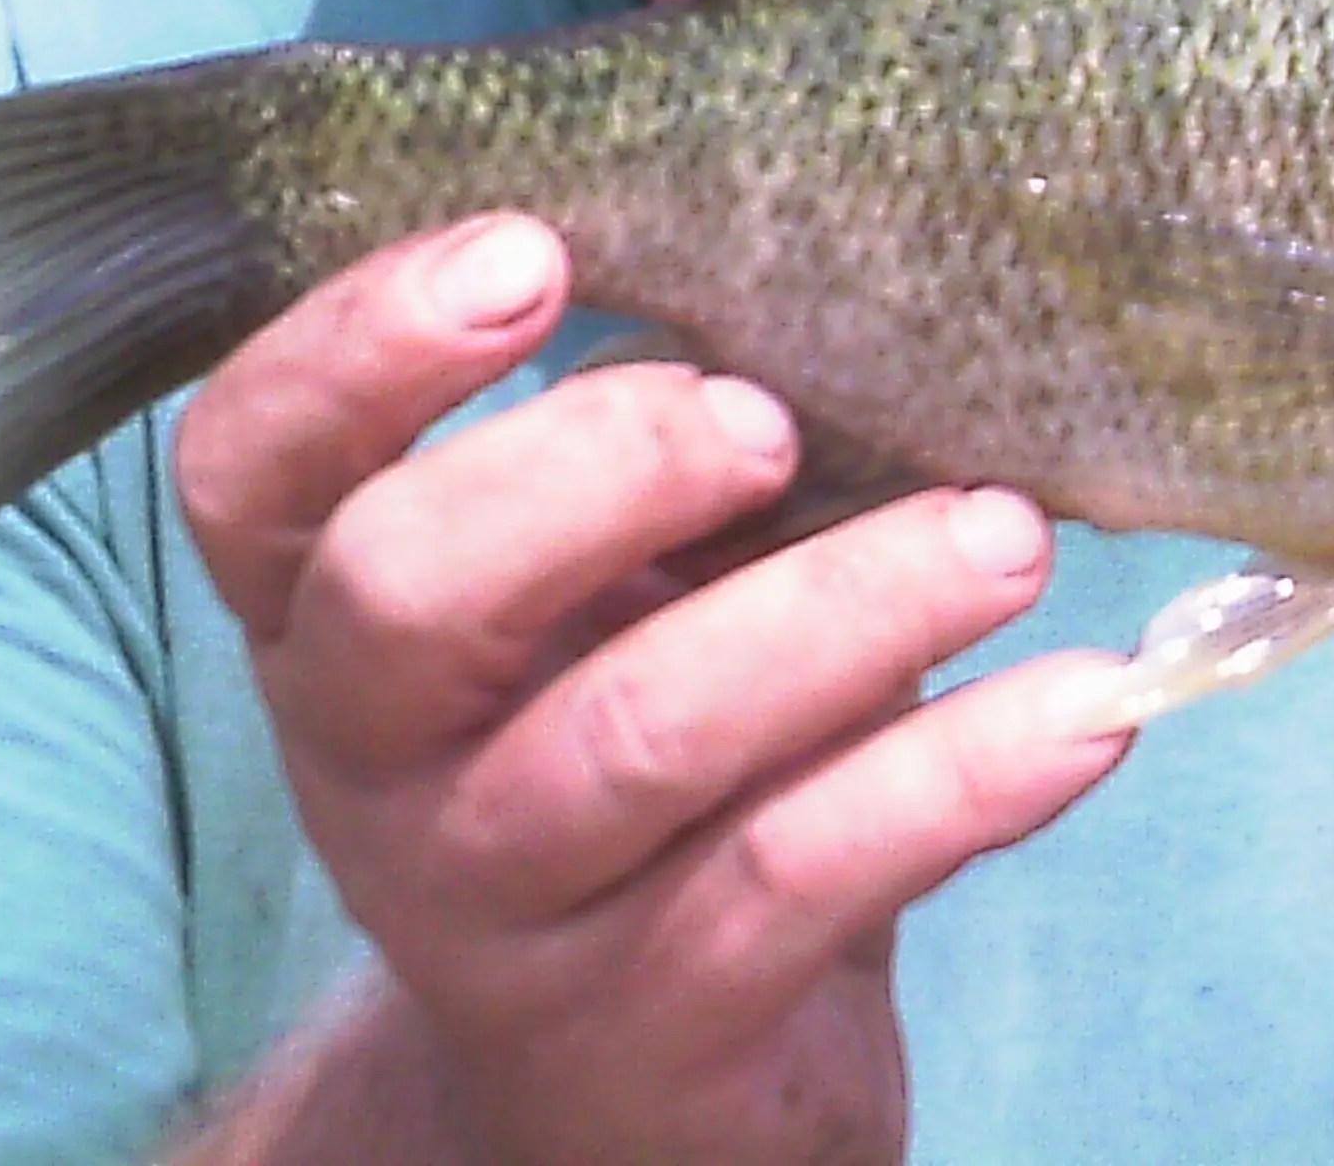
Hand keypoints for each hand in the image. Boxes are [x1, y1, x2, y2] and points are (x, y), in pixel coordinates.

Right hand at [171, 214, 1134, 1165]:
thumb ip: (648, 454)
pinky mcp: (643, 1035)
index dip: (359, 346)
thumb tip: (836, 265)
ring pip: (639, 734)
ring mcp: (491, 912)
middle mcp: (369, 761)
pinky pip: (796, 881)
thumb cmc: (635, 739)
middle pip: (409, 590)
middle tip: (771, 419)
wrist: (639, 1085)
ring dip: (846, 609)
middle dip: (602, 466)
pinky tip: (1082, 710)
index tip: (535, 251)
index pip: (251, 462)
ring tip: (1009, 538)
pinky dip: (956, 779)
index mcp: (326, 610)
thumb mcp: (603, 595)